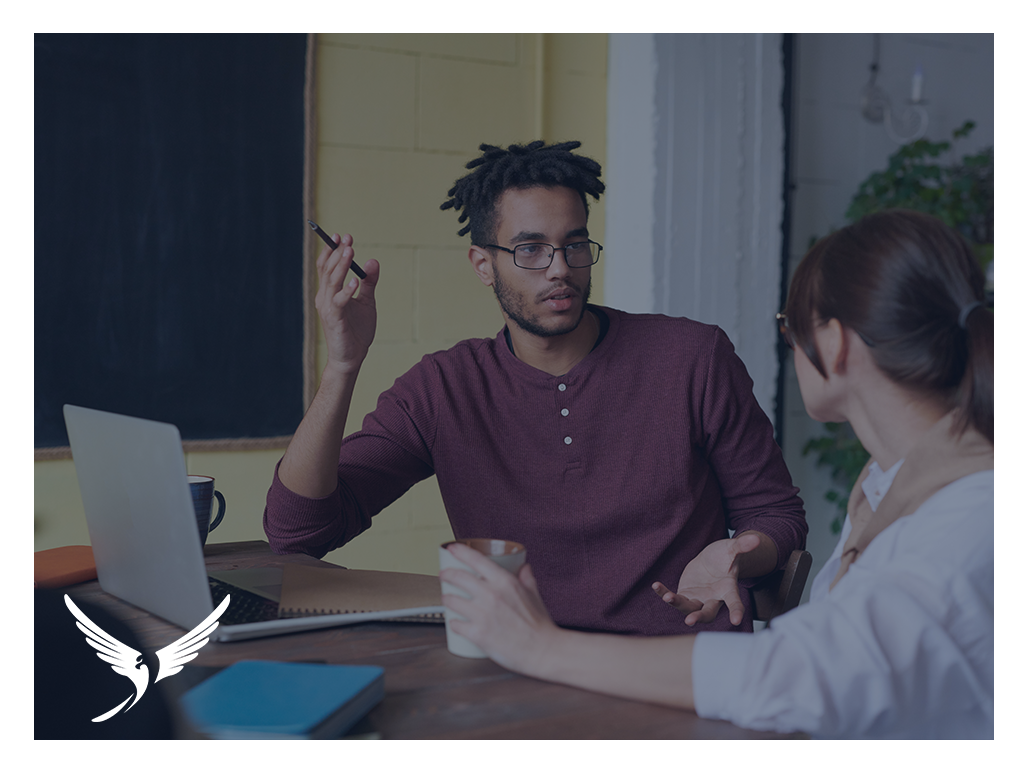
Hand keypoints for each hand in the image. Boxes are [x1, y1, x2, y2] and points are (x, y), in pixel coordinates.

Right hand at [314, 233, 378, 373]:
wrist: (351, 357)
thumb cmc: (356, 330)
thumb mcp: (367, 302)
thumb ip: (369, 282)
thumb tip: (373, 261)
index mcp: (329, 292)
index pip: (327, 266)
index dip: (332, 250)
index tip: (343, 236)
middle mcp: (324, 297)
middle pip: (327, 269)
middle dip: (336, 252)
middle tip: (347, 238)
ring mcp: (328, 308)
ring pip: (331, 282)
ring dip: (340, 265)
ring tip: (349, 251)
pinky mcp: (335, 320)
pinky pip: (339, 302)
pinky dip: (346, 290)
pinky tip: (355, 281)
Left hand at [439, 543, 559, 674]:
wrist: (542, 651)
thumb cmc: (540, 625)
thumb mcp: (534, 594)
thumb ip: (527, 578)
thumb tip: (524, 567)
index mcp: (505, 582)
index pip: (476, 559)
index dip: (460, 551)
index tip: (452, 548)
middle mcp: (491, 595)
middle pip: (458, 577)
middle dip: (447, 574)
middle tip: (444, 575)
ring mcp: (482, 614)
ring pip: (451, 600)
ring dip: (446, 599)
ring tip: (448, 600)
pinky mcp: (477, 634)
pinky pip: (455, 624)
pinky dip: (453, 623)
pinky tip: (455, 622)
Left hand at [651, 532, 762, 626]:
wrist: (712, 560)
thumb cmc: (724, 556)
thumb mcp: (732, 549)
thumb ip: (742, 545)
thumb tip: (756, 538)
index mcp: (728, 589)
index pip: (734, 602)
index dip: (736, 611)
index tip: (736, 621)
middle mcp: (713, 598)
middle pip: (708, 612)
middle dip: (699, 617)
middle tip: (689, 620)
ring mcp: (699, 599)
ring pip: (688, 608)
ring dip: (677, 604)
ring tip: (668, 597)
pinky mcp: (686, 595)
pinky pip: (674, 598)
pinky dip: (664, 593)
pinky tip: (656, 585)